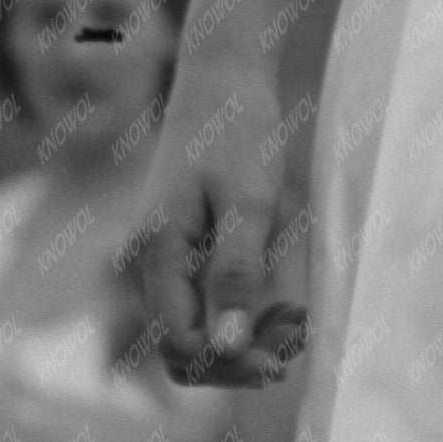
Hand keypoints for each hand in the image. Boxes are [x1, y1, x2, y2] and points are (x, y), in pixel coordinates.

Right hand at [111, 49, 307, 387]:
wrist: (222, 77)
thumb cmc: (238, 131)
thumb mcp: (250, 204)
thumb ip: (236, 275)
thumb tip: (227, 347)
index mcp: (155, 252)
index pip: (180, 345)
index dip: (229, 364)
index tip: (281, 360)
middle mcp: (146, 262)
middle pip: (185, 347)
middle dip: (240, 356)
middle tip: (294, 342)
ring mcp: (160, 258)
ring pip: (198, 327)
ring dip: (247, 337)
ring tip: (296, 322)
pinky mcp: (179, 251)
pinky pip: (204, 301)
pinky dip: (244, 311)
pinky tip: (284, 303)